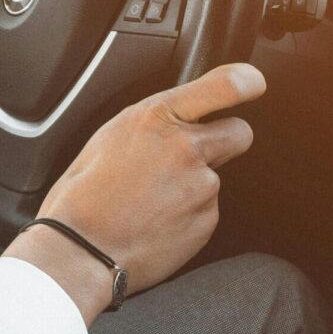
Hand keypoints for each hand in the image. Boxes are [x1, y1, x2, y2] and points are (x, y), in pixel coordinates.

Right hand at [3, 64, 266, 326]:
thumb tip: (177, 119)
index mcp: (156, 117)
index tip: (253, 83)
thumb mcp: (110, 137)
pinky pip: (207, 210)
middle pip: (240, 132)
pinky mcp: (206, 220)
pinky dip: (189, 216)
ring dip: (194, 186)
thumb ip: (153, 123)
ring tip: (153, 201)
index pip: (224, 85)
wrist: (79, 252)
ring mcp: (201, 186)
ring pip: (215, 177)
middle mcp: (185, 147)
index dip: (246, 81)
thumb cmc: (82, 197)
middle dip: (225, 140)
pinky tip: (157, 222)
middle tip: (194, 157)